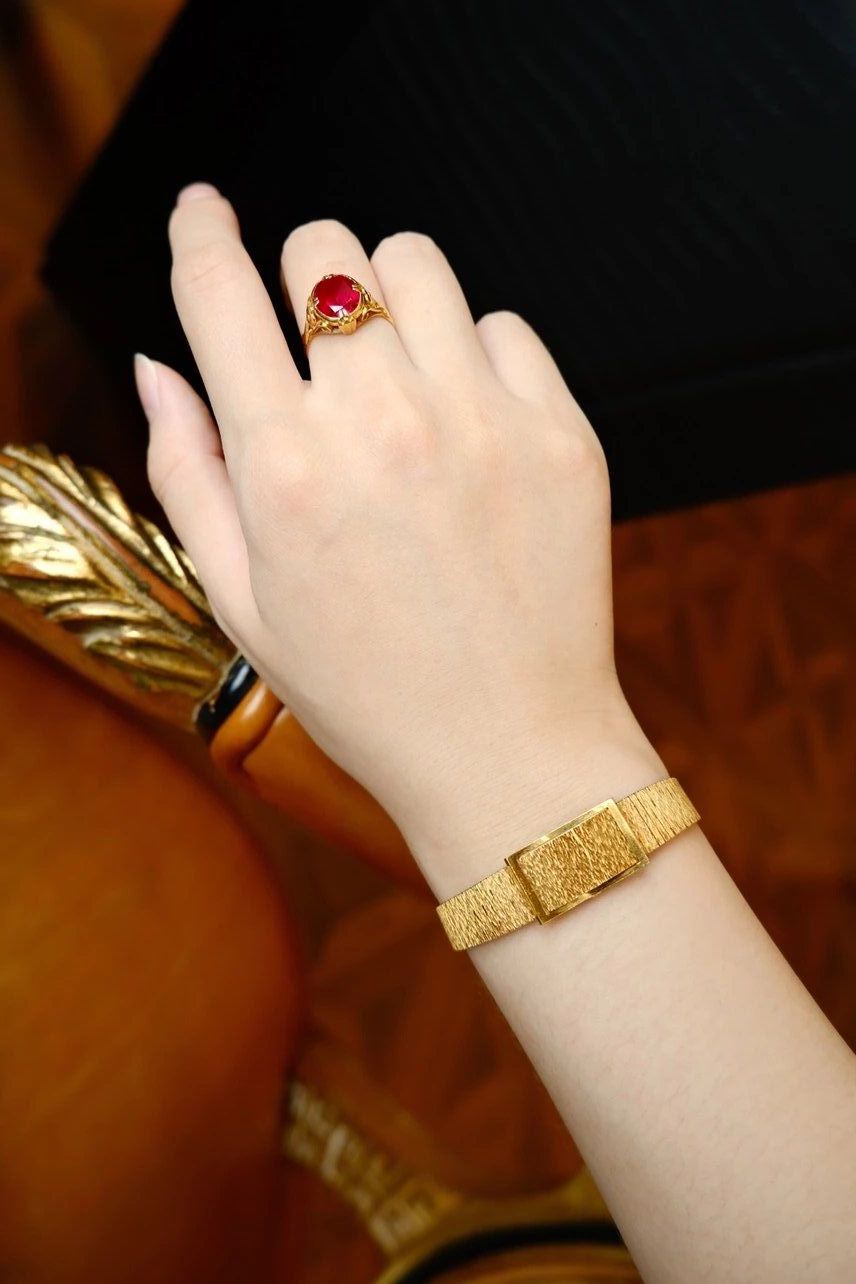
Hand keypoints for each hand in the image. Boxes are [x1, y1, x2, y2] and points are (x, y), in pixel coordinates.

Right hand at [138, 185, 657, 878]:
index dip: (199, 232)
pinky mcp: (559, 433)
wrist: (506, 750)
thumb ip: (188, 471)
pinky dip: (477, 354)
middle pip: (323, 252)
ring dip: (388, 297)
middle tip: (315, 336)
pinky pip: (507, 325)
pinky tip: (468, 422)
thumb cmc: (366, 690)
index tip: (201, 211)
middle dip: (303, 275)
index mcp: (285, 467)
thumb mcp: (242, 600)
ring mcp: (480, 420)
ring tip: (396, 371)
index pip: (218, 292)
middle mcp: (381, 423)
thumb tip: (155, 366)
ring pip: (417, 263)